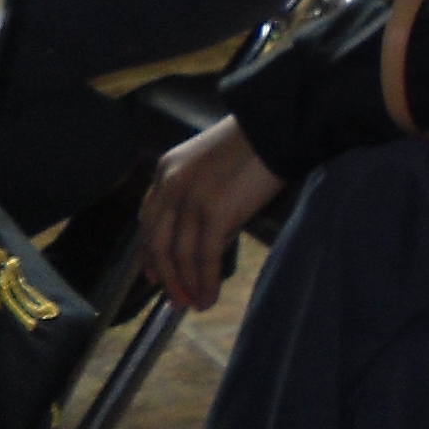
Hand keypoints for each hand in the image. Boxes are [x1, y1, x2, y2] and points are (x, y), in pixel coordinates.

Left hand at [141, 117, 288, 312]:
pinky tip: (210, 295)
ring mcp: (191, 199)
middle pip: (158, 243)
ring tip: (196, 303)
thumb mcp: (216, 162)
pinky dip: (205, 281)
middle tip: (175, 299)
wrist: (280, 124)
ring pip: (180, 255)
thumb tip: (212, 237)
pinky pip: (204, 257)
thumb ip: (203, 194)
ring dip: (187, 285)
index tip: (154, 275)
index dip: (150, 252)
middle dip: (166, 276)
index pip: (149, 220)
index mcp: (167, 170)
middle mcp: (171, 185)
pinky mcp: (216, 212)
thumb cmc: (259, 139)